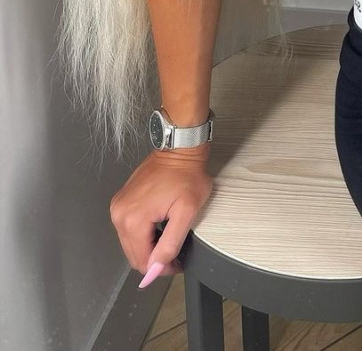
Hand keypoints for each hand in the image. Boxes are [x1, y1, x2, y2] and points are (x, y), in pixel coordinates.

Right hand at [110, 147, 213, 285]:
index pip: (141, 260)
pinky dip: (142, 233)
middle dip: (154, 259)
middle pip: (133, 254)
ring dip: (148, 246)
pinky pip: (128, 228)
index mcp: (133, 220)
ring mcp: (118, 206)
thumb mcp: (186, 212)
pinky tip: (158, 225)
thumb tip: (157, 267)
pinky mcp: (121, 201)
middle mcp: (119, 214)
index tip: (176, 263)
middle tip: (175, 253)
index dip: (160, 268)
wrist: (179, 149)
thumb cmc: (187, 175)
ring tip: (168, 236)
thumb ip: (171, 243)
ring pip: (130, 242)